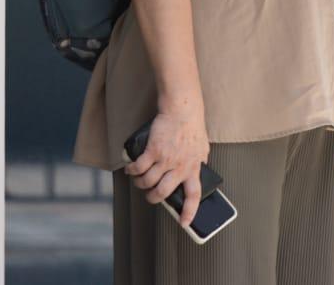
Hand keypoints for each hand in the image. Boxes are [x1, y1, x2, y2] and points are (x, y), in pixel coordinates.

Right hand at [123, 108, 209, 226]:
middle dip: (153, 198)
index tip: (184, 223)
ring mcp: (165, 159)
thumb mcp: (202, 149)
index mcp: (193, 169)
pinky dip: (132, 171)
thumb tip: (197, 171)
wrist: (182, 110)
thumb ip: (198, 162)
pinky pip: (139, 167)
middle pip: (162, 192)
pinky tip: (131, 170)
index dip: (189, 211)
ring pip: (148, 181)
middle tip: (150, 196)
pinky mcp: (153, 150)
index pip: (193, 195)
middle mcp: (179, 167)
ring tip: (139, 181)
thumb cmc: (192, 127)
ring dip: (140, 184)